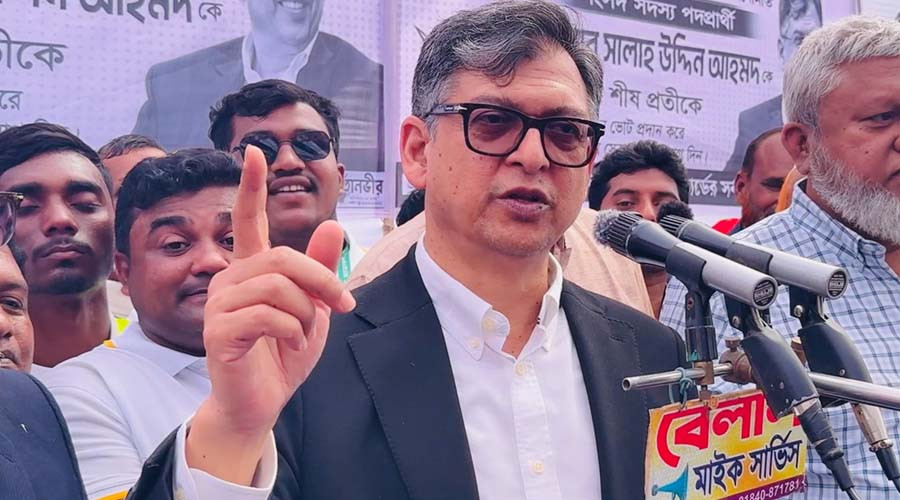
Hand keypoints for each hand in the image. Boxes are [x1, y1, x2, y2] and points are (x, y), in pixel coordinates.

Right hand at [186, 145, 354, 483]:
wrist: (262, 401)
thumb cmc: (284, 352)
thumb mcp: (313, 308)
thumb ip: (319, 269)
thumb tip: (332, 225)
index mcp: (252, 269)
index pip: (249, 219)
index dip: (252, 186)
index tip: (254, 151)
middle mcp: (230, 278)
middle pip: (284, 258)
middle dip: (322, 282)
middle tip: (343, 306)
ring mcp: (220, 304)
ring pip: (279, 287)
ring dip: (307, 314)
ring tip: (303, 333)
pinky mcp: (218, 331)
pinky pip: (269, 316)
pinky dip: (293, 332)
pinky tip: (288, 345)